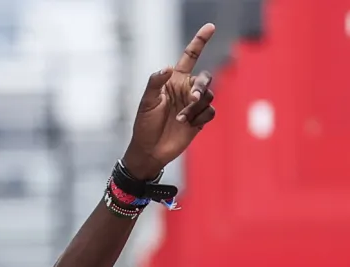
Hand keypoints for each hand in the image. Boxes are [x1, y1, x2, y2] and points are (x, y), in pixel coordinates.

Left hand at [122, 23, 217, 179]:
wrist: (149, 151)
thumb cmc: (144, 126)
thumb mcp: (146, 103)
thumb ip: (155, 83)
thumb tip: (168, 68)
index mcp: (174, 82)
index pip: (190, 57)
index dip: (199, 41)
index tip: (210, 27)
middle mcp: (186, 90)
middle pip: (205, 78)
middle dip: (201, 86)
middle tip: (190, 98)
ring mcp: (193, 105)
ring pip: (209, 95)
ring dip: (196, 106)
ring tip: (180, 118)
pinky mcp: (200, 119)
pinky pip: (210, 111)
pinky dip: (200, 117)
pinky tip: (187, 124)